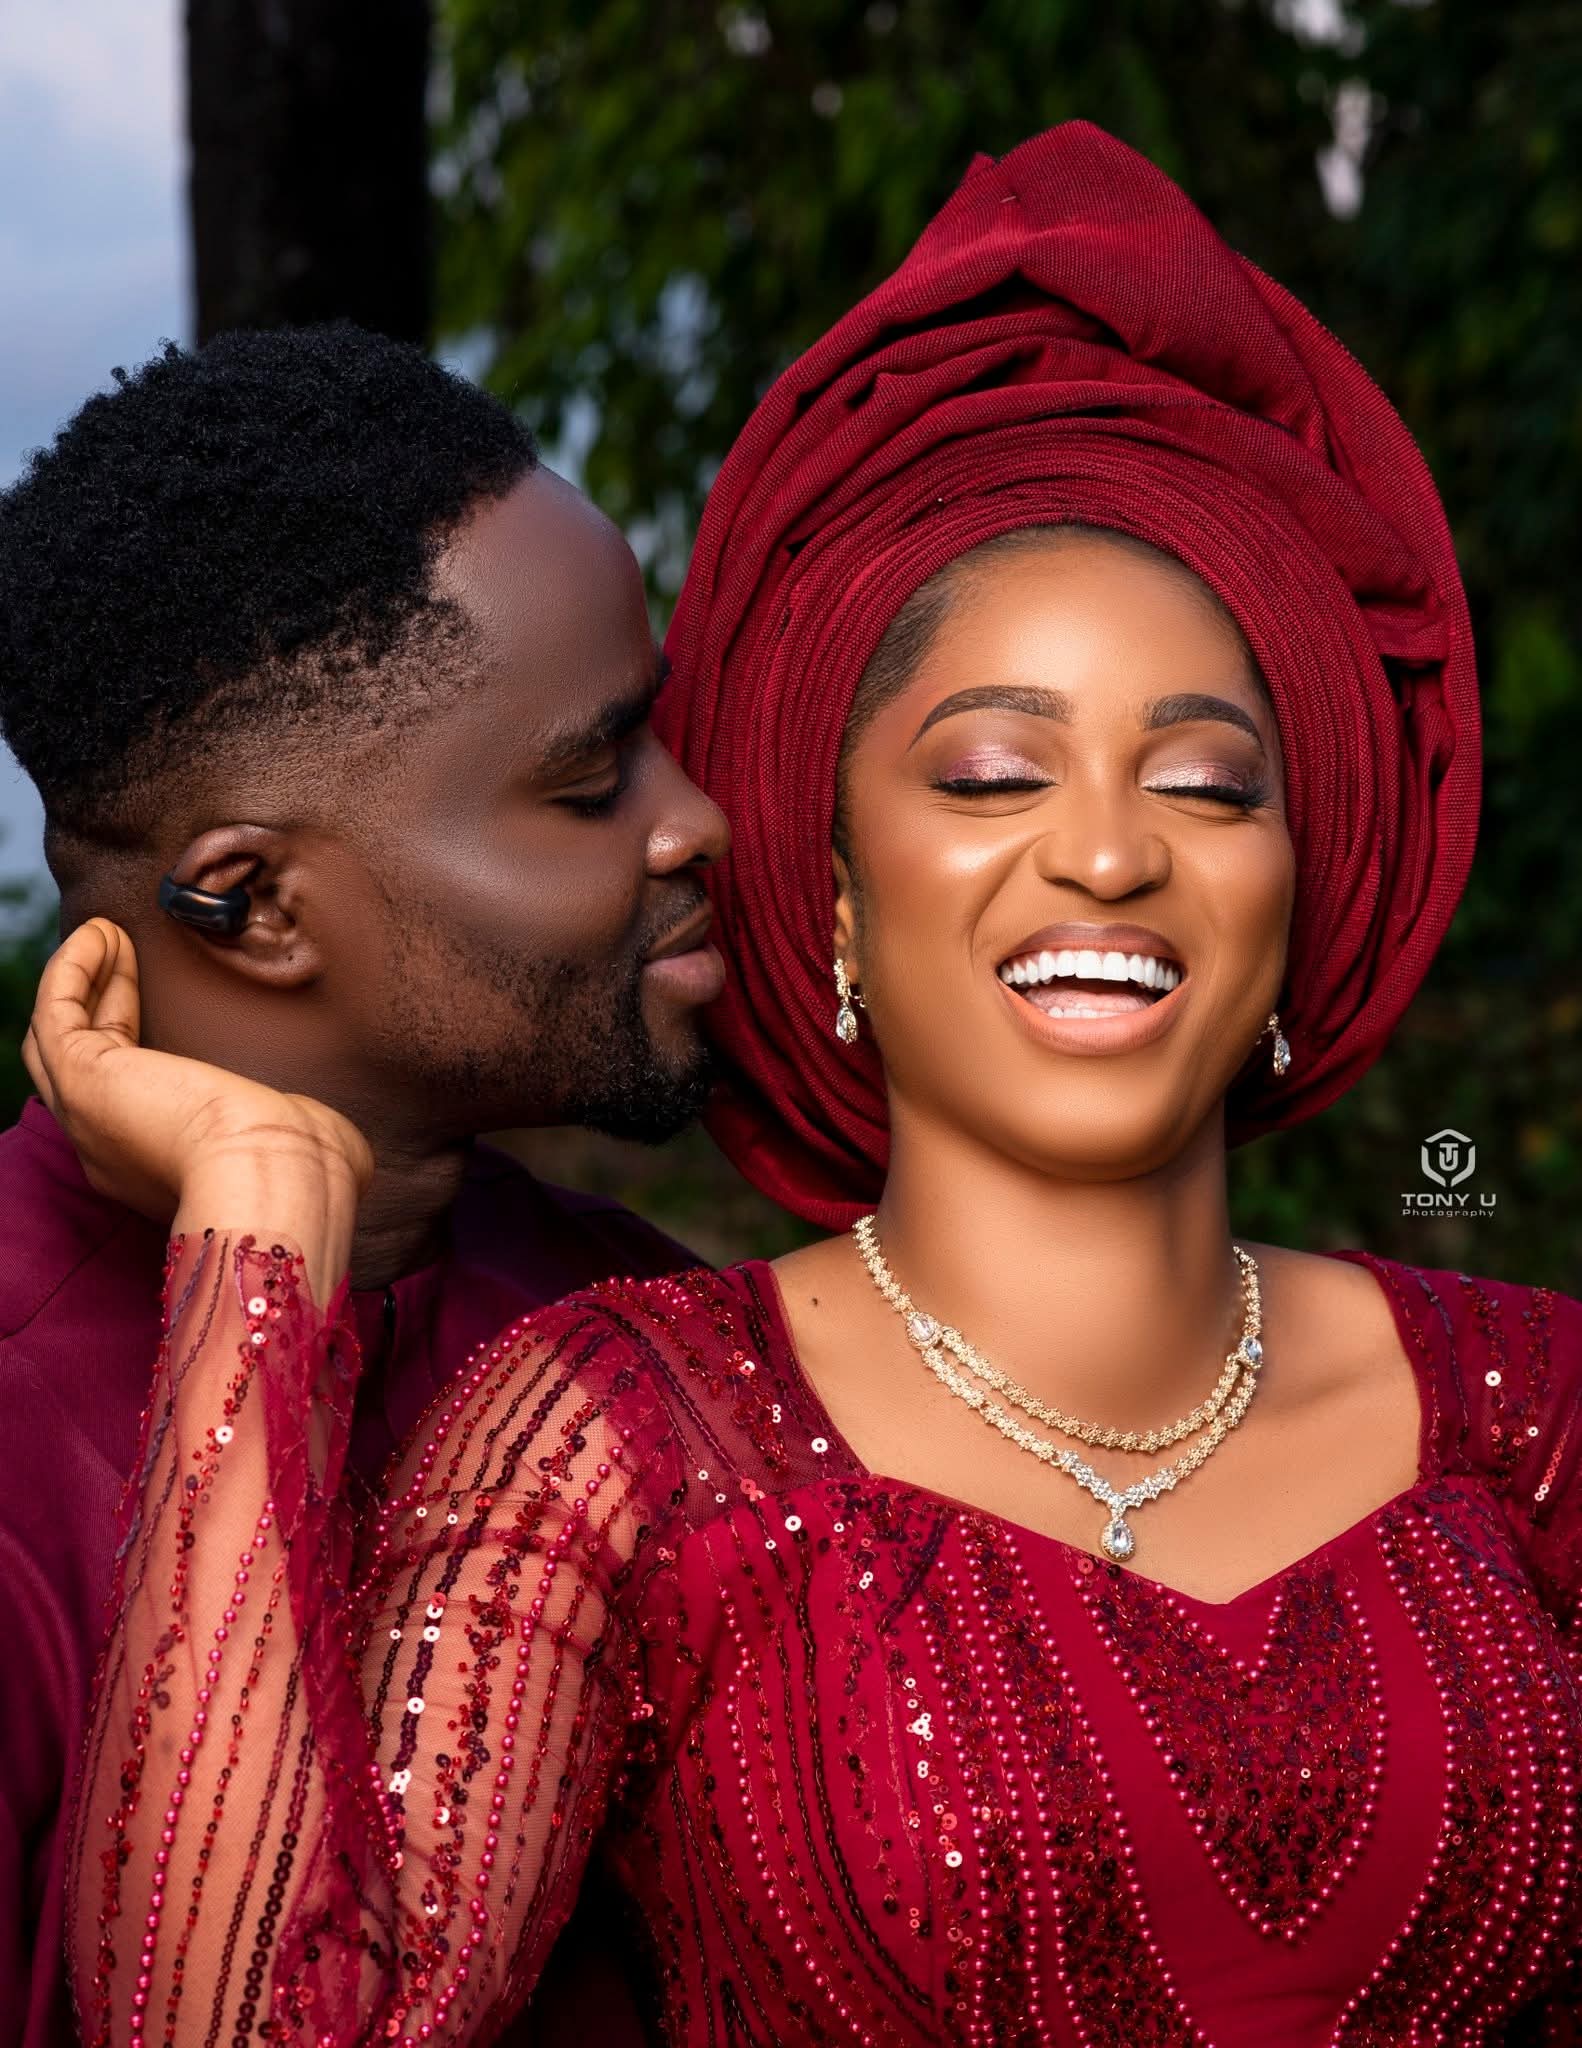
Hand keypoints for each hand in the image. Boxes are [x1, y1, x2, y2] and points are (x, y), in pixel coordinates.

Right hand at [24, 919, 373, 1224]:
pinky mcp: (84, 1079)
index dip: (129, 1049)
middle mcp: (109, 1148)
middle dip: (94, 1008)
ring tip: (107, 937)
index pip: (123, 1105)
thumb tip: (326, 1131)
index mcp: (158, 1171)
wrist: (274, 1177)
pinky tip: (103, 932)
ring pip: (55, 1038)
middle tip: (117, 958)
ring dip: (78, 982)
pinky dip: (71, 968)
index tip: (149, 1005)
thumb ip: (298, 1132)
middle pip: (73, 1068)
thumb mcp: (299, 1145)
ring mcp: (89, 1115)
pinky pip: (56, 1011)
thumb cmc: (299, 1170)